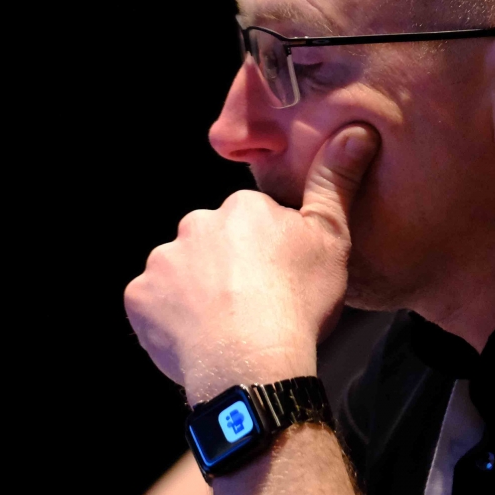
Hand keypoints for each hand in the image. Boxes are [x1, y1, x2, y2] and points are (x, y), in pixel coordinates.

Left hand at [125, 123, 377, 401]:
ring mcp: (162, 261)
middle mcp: (196, 224)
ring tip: (225, 327)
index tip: (281, 278)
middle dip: (227, 268)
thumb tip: (354, 132)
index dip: (268, 252)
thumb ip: (336, 183)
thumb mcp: (332, 239)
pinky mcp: (139, 297)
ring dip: (196, 293)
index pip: (252, 223)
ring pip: (180, 273)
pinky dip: (169, 320)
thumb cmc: (298, 303)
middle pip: (212, 244)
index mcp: (241, 208)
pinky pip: (152, 305)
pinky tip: (196, 338)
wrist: (253, 362)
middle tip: (253, 304)